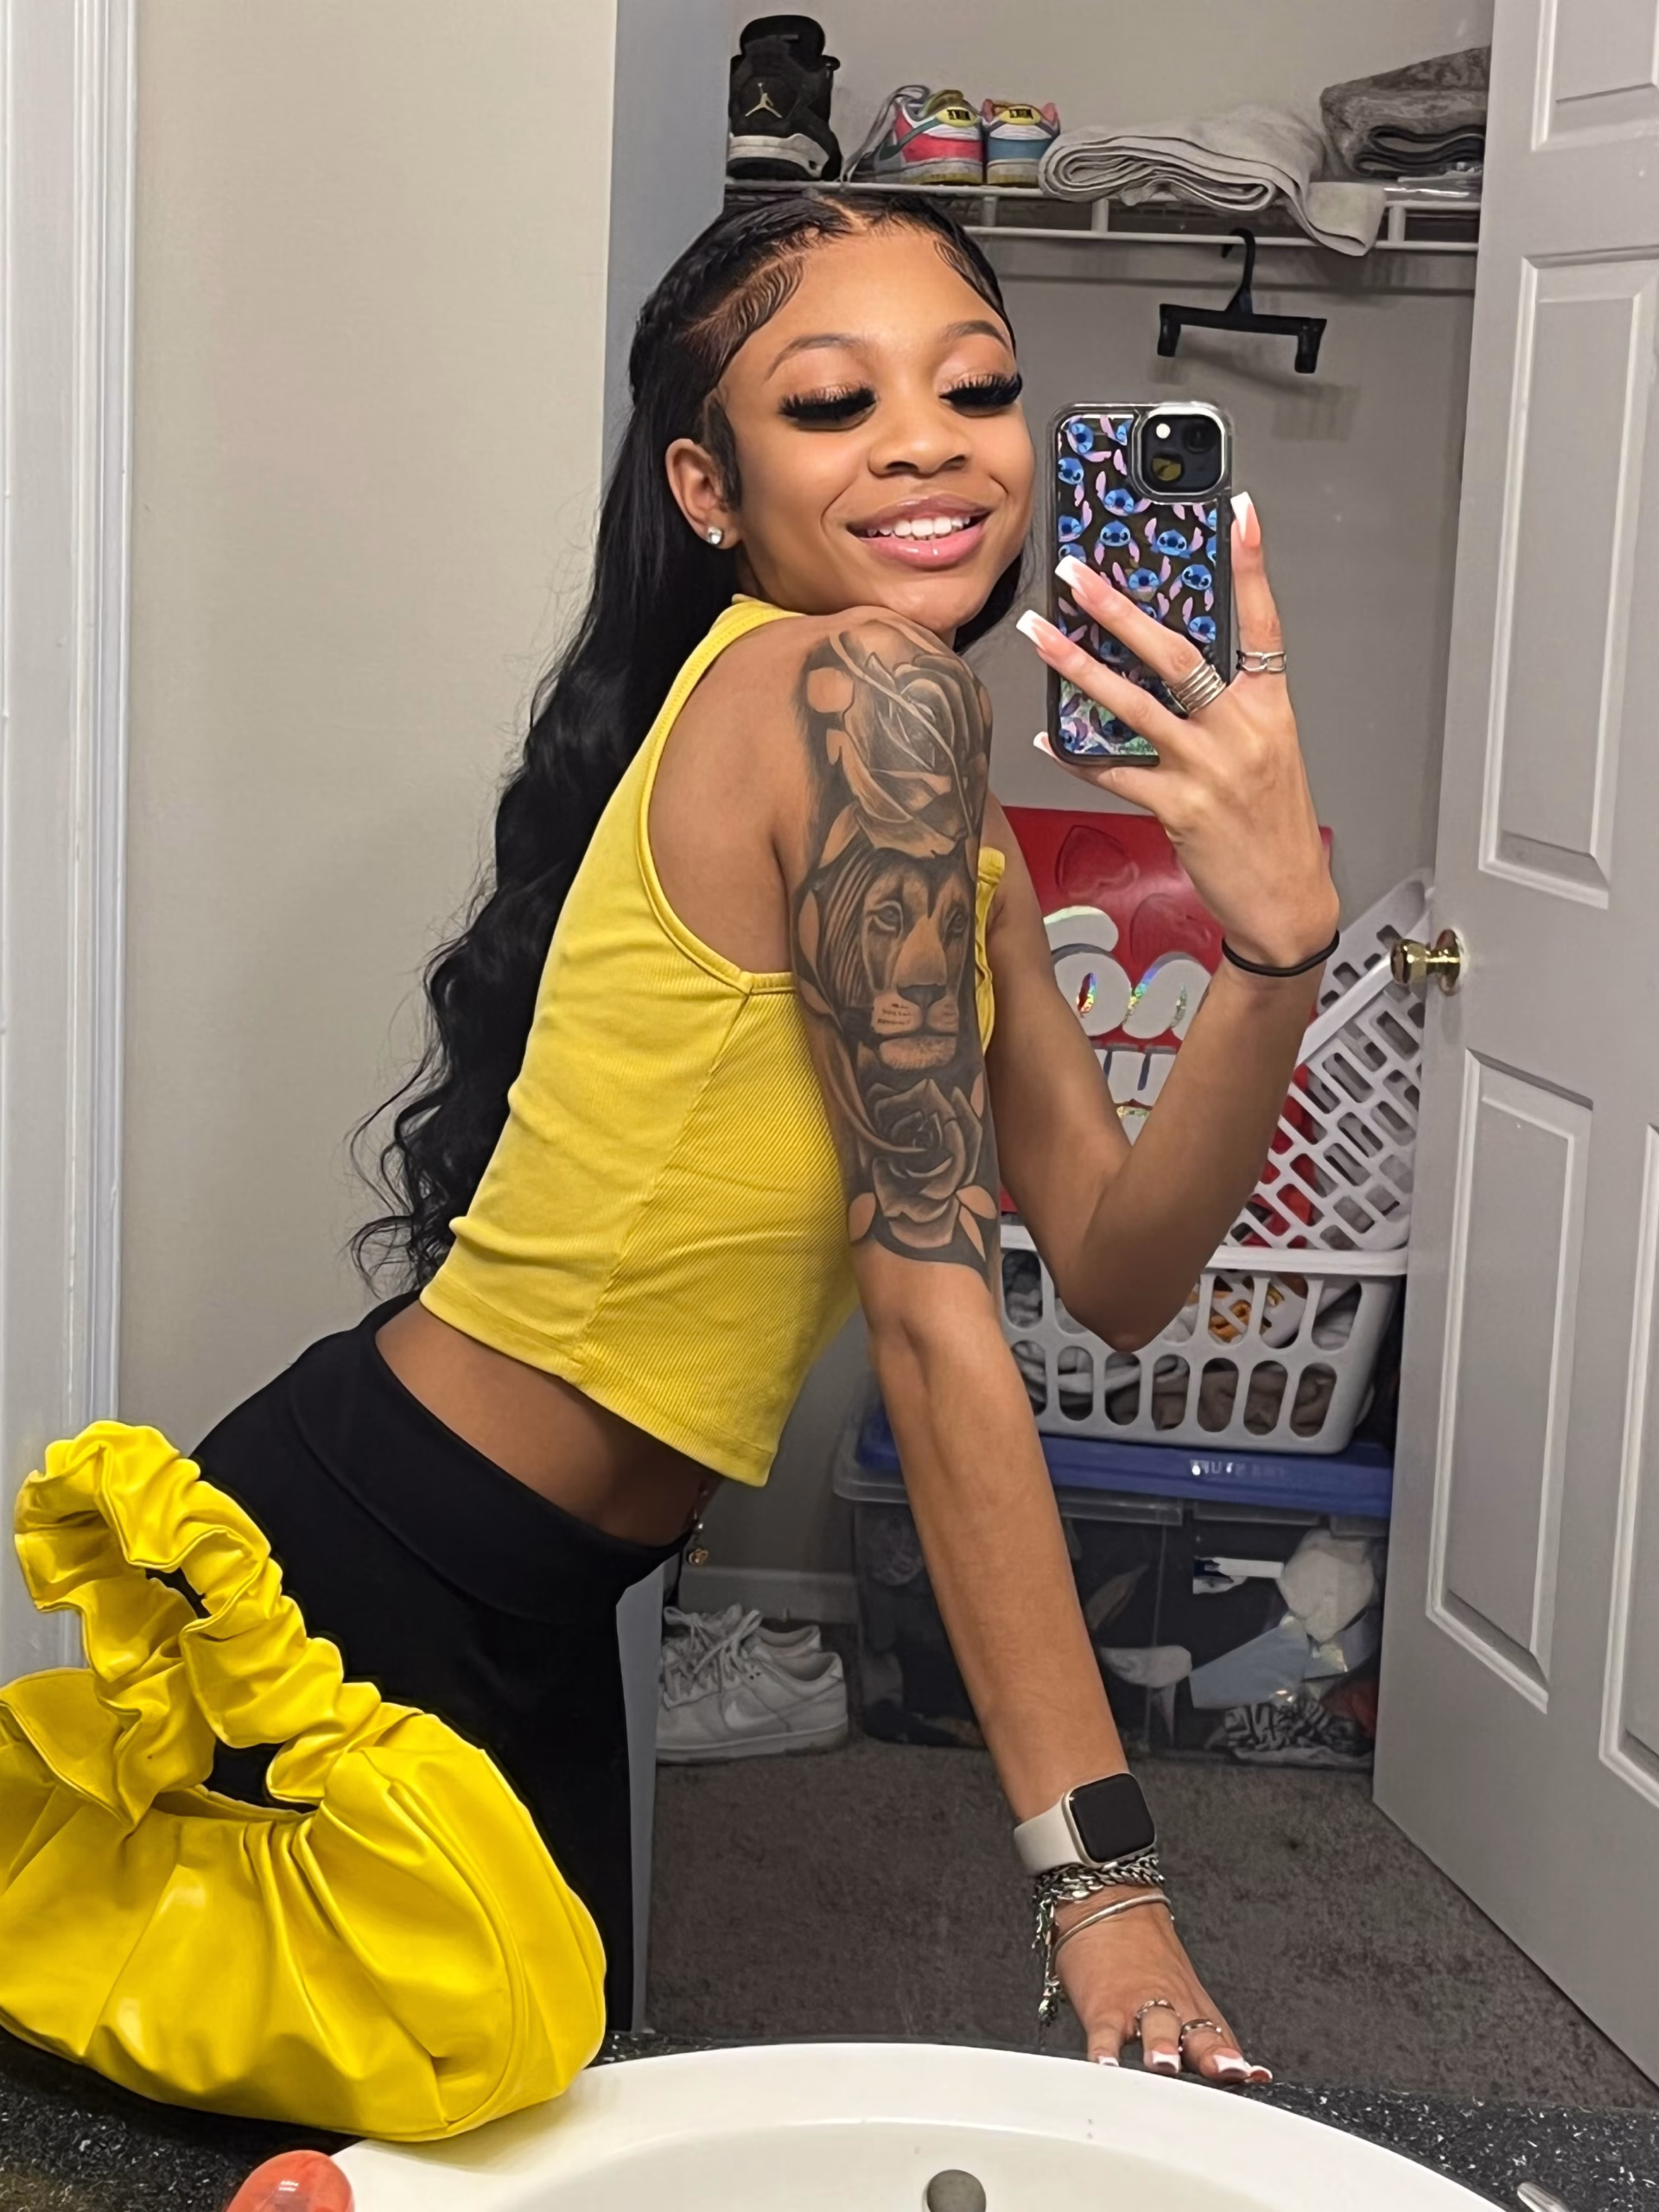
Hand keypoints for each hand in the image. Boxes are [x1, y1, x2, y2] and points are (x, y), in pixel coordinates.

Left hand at [1018, 493, 1337, 971]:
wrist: (1288, 901)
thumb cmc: (1272, 826)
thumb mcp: (1268, 753)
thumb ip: (1228, 708)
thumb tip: (1167, 667)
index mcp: (1270, 708)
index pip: (1263, 623)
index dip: (1252, 566)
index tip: (1239, 513)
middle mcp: (1241, 731)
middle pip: (1178, 654)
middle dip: (1121, 610)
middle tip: (1080, 575)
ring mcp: (1209, 770)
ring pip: (1134, 705)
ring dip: (1080, 667)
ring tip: (1041, 636)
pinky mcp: (1178, 809)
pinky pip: (1115, 773)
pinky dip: (1077, 754)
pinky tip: (1049, 735)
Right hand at [1056, 1888, 1270, 2082]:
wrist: (1110, 1906)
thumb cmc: (1147, 1959)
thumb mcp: (1185, 1994)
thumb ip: (1210, 2037)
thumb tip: (1249, 2073)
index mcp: (1195, 2011)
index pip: (1224, 2043)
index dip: (1240, 2064)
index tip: (1255, 2078)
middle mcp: (1173, 2009)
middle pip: (1199, 2034)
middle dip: (1213, 2054)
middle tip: (1223, 2068)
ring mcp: (1137, 2005)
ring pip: (1156, 2026)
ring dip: (1162, 2045)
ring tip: (1164, 2063)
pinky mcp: (1103, 2006)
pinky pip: (1104, 2032)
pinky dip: (1104, 2050)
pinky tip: (1106, 2065)